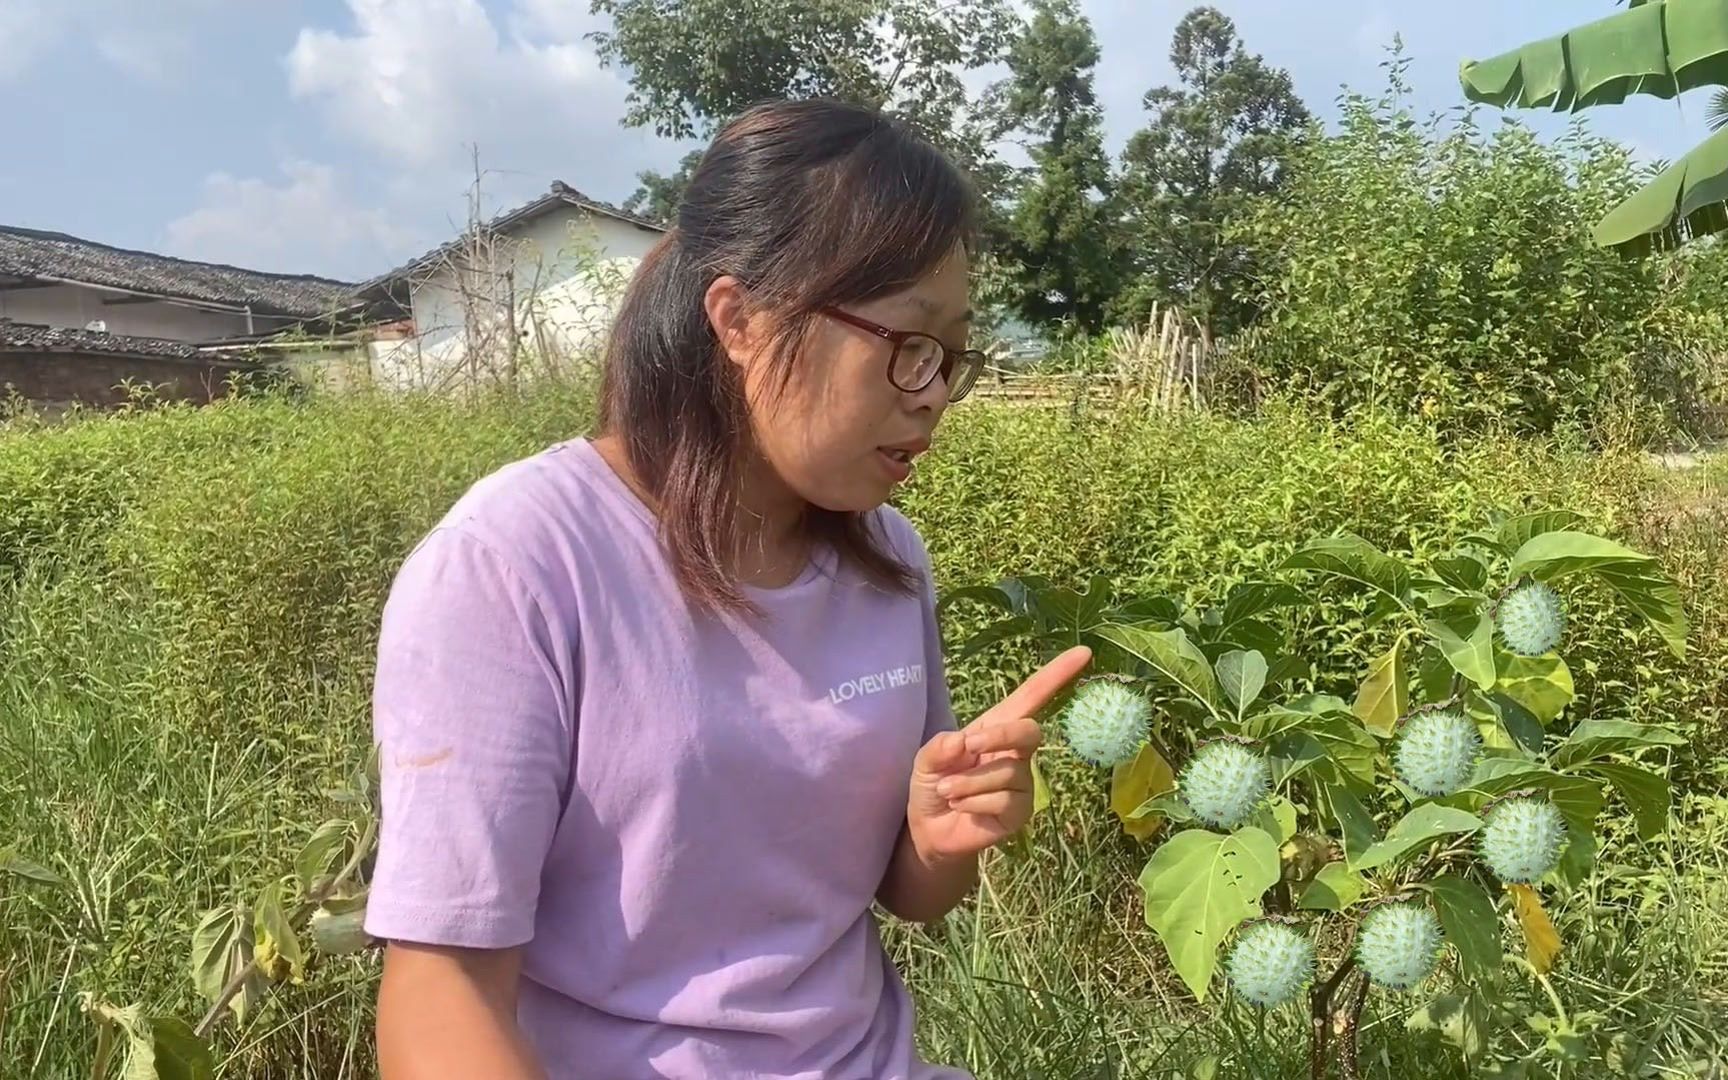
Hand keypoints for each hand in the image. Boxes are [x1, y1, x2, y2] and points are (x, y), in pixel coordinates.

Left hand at [906, 646, 1091, 863]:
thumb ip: (938, 747)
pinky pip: (1003, 800)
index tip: (1084, 652)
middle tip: (968, 747)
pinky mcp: (1020, 811)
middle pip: (1029, 731)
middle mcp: (1016, 752)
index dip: (1057, 675)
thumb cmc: (933, 784)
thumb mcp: (925, 760)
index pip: (1031, 697)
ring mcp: (1022, 783)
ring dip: (969, 782)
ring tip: (948, 790)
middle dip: (1000, 736)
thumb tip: (962, 741)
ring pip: (1007, 772)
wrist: (929, 829)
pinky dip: (973, 802)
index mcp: (995, 728)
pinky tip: (961, 807)